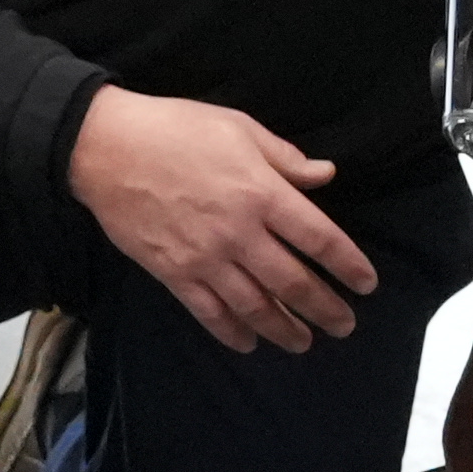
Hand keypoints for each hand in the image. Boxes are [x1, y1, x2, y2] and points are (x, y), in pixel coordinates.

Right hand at [68, 84, 376, 354]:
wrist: (106, 148)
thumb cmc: (175, 129)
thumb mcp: (239, 128)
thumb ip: (285, 158)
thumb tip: (325, 175)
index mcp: (261, 193)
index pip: (319, 238)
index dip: (348, 265)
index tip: (366, 284)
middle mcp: (240, 232)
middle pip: (293, 282)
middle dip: (325, 308)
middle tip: (345, 326)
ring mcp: (206, 258)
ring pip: (255, 306)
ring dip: (284, 329)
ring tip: (304, 342)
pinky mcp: (174, 273)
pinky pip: (210, 313)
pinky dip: (232, 332)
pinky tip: (249, 343)